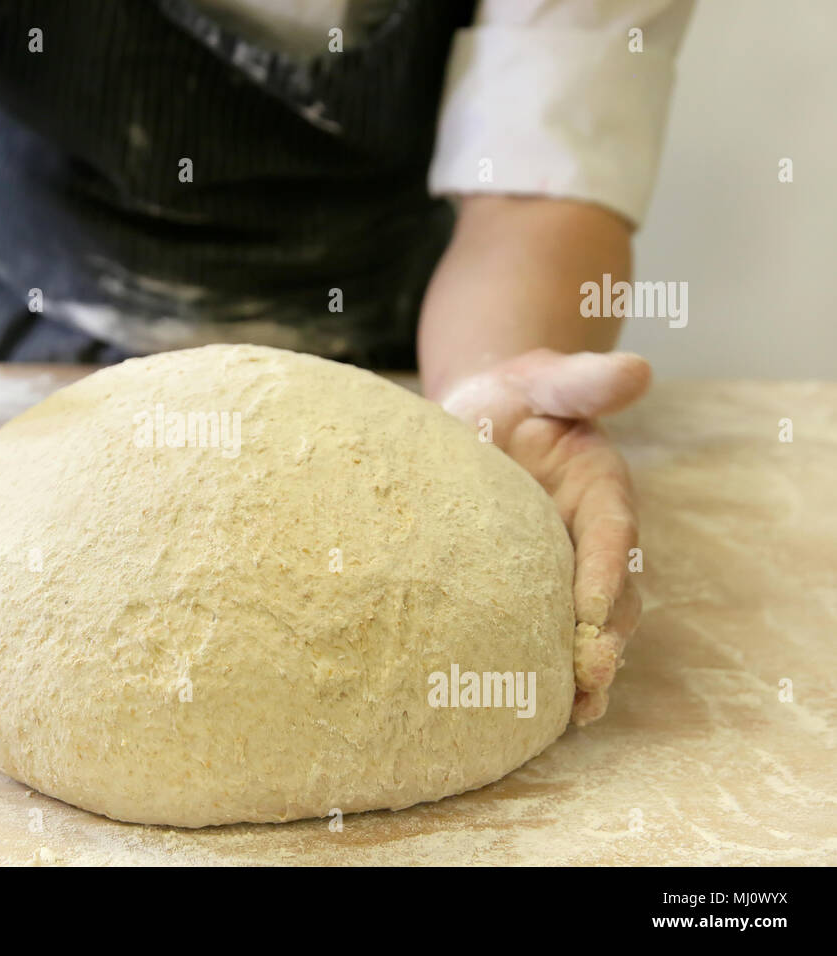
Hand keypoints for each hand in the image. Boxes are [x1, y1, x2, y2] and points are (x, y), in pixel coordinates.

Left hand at [437, 349, 650, 724]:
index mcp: (601, 491)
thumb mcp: (547, 380)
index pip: (612, 534)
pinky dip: (547, 670)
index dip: (607, 572)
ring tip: (574, 710)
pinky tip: (536, 711)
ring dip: (584, 669)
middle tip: (589, 677)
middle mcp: (592, 540)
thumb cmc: (517, 398)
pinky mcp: (530, 589)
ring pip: (587, 628)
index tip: (592, 609)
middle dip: (604, 640)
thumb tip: (636, 369)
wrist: (483, 419)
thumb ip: (583, 383)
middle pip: (612, 597)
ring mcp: (564, 570)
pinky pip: (546, 632)